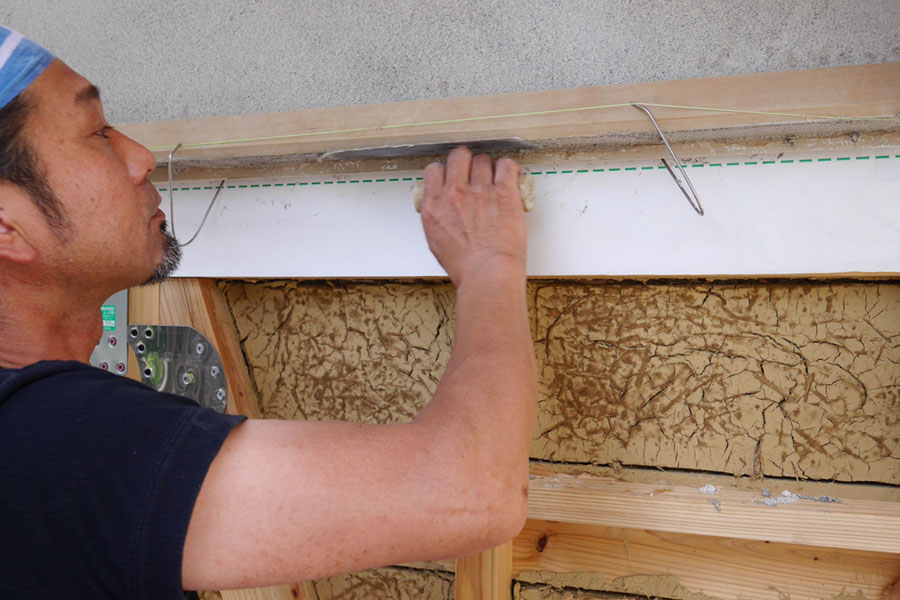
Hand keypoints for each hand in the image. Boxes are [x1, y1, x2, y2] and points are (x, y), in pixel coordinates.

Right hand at [420, 147, 526, 287]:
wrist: (487, 274)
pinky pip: (507, 166)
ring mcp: (480, 191)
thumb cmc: (466, 266)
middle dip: (466, 161)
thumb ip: (437, 217)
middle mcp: (455, 194)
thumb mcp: (436, 241)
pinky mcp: (504, 193)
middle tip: (473, 172)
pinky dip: (509, 168)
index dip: (446, 170)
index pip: (434, 170)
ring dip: (489, 168)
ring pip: (483, 160)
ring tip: (494, 179)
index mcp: (435, 206)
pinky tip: (509, 176)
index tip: (453, 175)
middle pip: (459, 156)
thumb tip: (442, 208)